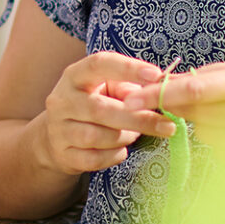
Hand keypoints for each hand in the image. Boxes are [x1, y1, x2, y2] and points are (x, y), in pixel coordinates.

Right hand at [33, 51, 177, 176]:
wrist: (56, 137)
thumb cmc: (92, 105)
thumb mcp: (106, 89)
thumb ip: (128, 89)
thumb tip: (156, 93)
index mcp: (74, 76)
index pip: (99, 64)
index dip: (128, 68)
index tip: (156, 76)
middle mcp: (62, 100)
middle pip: (101, 109)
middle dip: (138, 118)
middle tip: (168, 126)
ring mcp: (58, 129)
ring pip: (98, 137)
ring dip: (125, 137)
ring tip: (134, 134)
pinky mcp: (62, 154)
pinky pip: (95, 159)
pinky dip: (114, 156)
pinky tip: (120, 150)